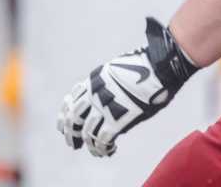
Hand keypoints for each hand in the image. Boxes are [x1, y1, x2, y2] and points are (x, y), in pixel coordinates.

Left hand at [57, 17, 197, 156]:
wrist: (158, 68)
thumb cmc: (144, 70)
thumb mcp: (116, 72)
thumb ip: (107, 88)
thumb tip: (107, 104)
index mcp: (93, 80)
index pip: (71, 100)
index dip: (65, 114)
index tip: (63, 124)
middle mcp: (94, 94)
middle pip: (73, 117)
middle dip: (70, 132)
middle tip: (71, 143)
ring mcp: (104, 107)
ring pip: (87, 131)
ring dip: (88, 144)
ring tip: (93, 151)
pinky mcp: (118, 119)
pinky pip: (103, 138)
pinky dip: (102, 148)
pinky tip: (107, 151)